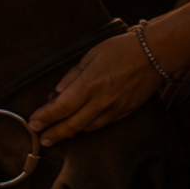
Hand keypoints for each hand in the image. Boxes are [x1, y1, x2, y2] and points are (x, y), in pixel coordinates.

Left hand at [29, 31, 162, 144]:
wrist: (155, 54)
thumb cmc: (122, 49)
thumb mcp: (92, 55)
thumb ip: (73, 75)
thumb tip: (58, 92)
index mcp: (91, 83)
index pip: (62, 106)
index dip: (46, 117)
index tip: (33, 123)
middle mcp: (102, 100)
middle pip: (72, 124)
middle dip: (54, 134)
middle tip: (42, 139)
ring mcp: (114, 109)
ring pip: (87, 128)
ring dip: (70, 133)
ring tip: (57, 135)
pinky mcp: (125, 112)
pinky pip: (102, 124)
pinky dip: (88, 128)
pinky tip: (80, 128)